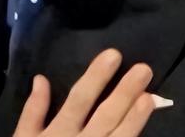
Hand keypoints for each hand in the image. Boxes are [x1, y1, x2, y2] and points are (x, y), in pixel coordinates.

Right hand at [14, 49, 155, 136]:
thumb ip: (33, 109)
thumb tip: (41, 78)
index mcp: (60, 131)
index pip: (81, 98)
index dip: (97, 76)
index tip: (114, 55)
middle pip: (107, 114)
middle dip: (125, 91)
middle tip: (144, 69)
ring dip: (136, 117)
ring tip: (151, 96)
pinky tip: (145, 126)